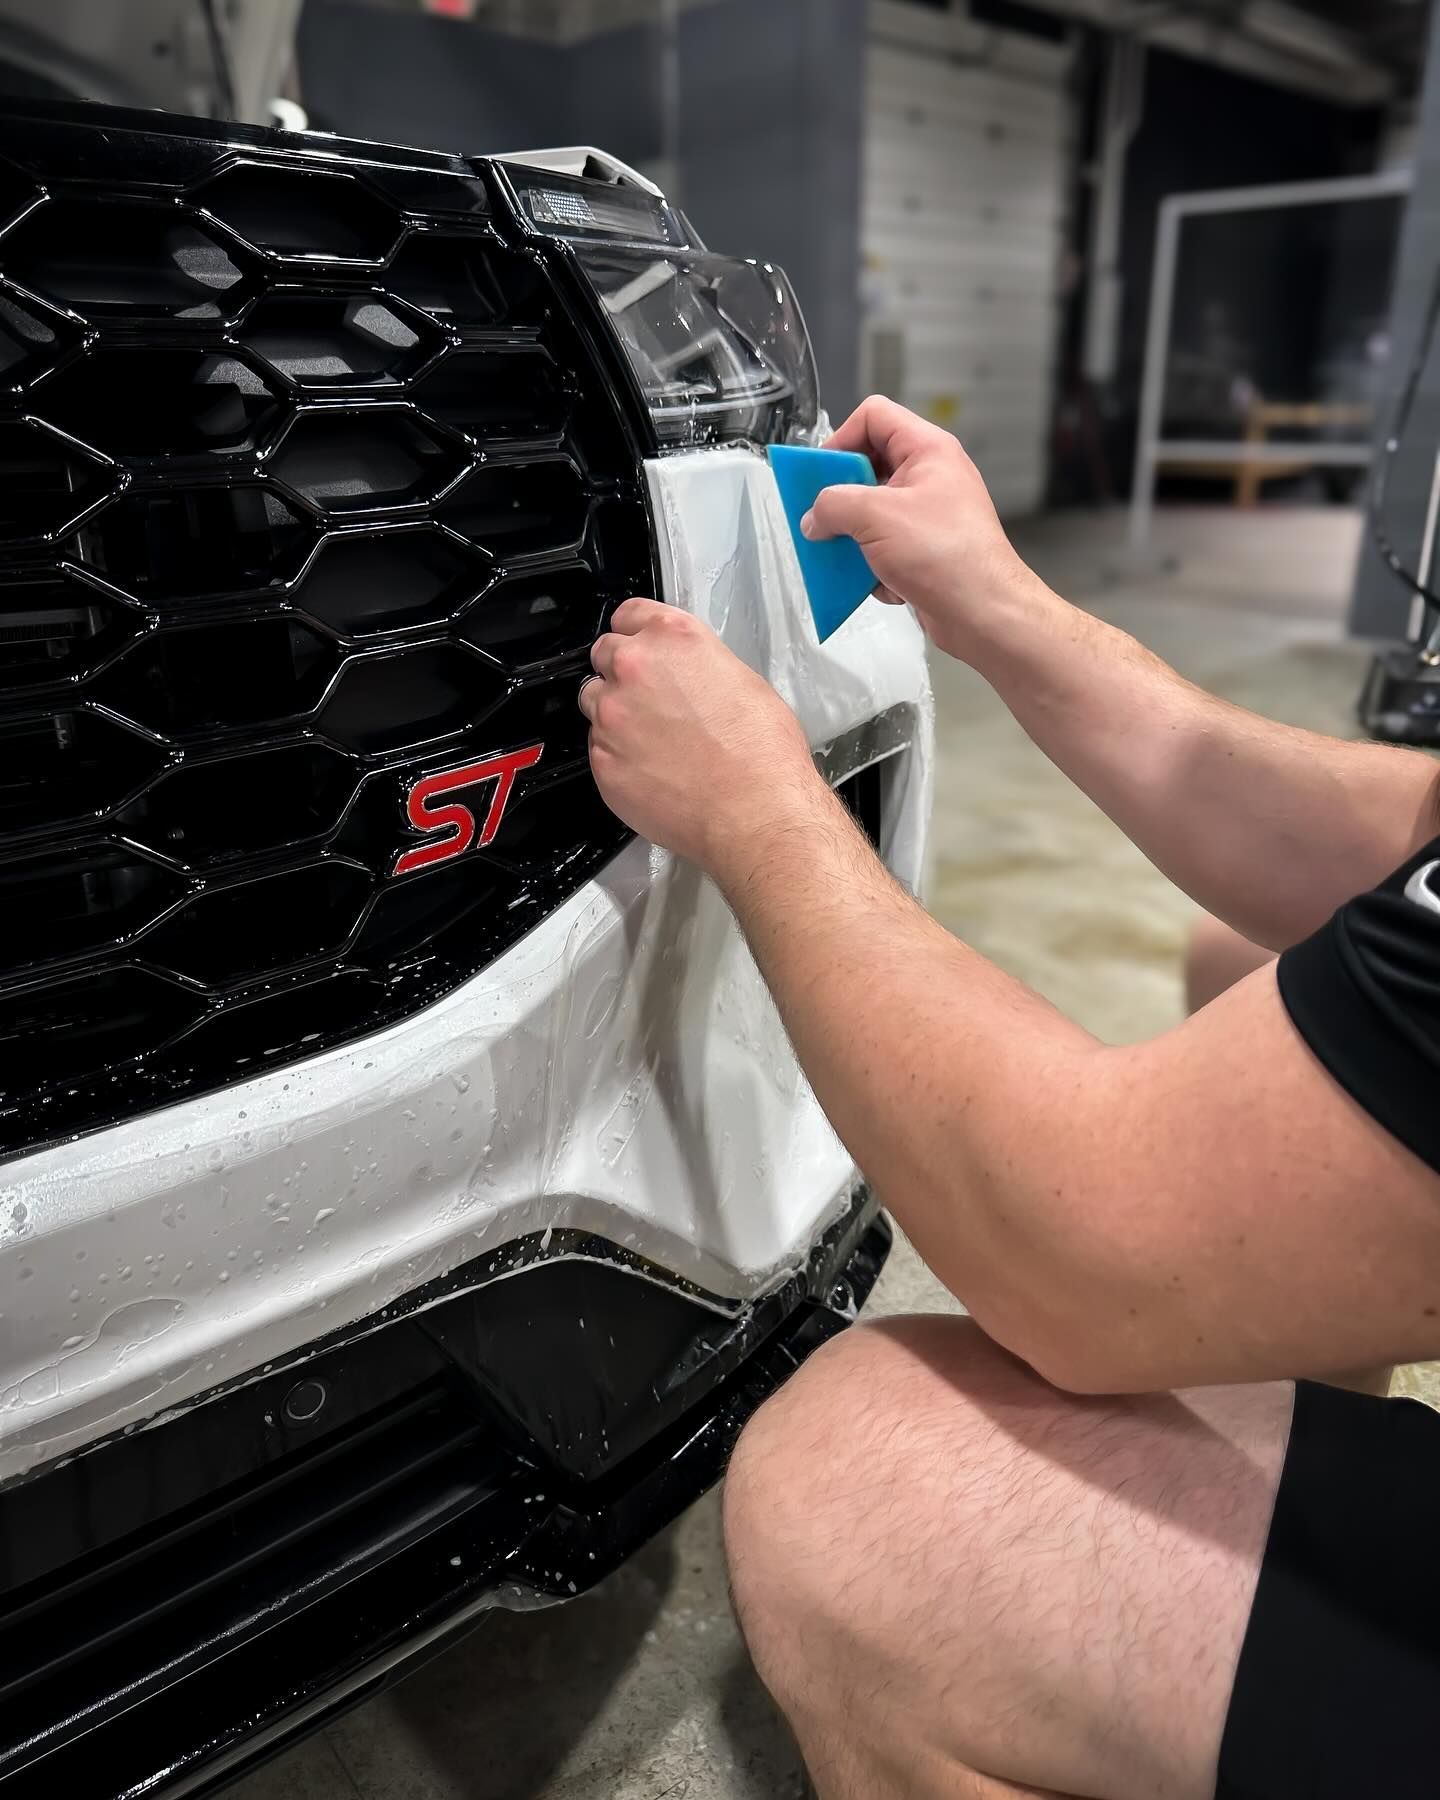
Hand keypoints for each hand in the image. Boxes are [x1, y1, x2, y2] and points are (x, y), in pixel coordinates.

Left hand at [579, 598, 820, 877]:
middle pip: (603, 655)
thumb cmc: (762, 753)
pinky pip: (599, 750)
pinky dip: (619, 757)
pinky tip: (653, 771)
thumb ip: (699, 666)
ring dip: (615, 714)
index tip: (640, 646)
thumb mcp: (744, 681)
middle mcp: (633, 668)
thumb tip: (687, 677)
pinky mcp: (602, 761)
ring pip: (594, 703)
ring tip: (654, 741)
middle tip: (652, 701)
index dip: (636, 632)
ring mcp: (611, 716)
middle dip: (622, 673)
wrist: (754, 812)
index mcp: (672, 638)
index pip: (628, 613)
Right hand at [803, 395, 1042, 661]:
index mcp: (927, 450)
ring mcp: (928, 515)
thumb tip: (814, 517)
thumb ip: (832, 506)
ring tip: (853, 558)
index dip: (841, 439)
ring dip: (855, 539)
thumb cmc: (948, 555)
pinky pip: (884, 548)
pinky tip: (885, 583)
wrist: (984, 613)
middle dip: (842, 498)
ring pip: (872, 514)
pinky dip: (875, 567)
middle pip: (868, 468)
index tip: (821, 473)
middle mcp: (930, 477)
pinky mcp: (925, 550)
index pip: (874, 417)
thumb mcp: (875, 517)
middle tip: (824, 519)